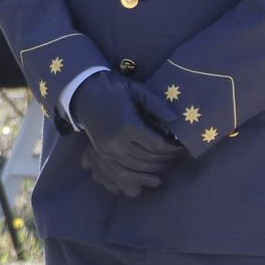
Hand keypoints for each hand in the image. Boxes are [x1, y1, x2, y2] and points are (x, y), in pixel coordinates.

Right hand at [70, 72, 184, 196]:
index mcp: (128, 126)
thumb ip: (158, 105)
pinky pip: (125, 172)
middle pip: (150, 159)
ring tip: (165, 160)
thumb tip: (177, 121)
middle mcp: (117, 142)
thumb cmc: (113, 89)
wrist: (83, 92)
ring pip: (139, 168)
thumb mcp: (137, 90)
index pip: (158, 145)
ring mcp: (108, 151)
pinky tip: (152, 174)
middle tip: (176, 152)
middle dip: (167, 158)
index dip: (173, 148)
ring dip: (156, 167)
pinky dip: (141, 175)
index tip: (181, 145)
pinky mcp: (103, 154)